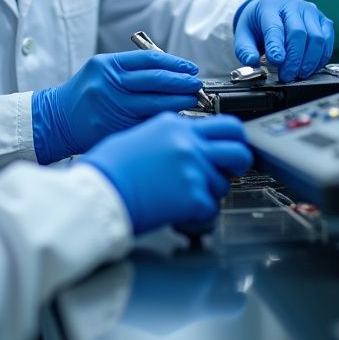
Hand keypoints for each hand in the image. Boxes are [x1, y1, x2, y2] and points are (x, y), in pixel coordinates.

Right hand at [31, 51, 201, 163]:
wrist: (55, 120)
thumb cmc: (85, 93)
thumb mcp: (103, 70)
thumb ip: (133, 69)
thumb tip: (173, 72)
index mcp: (107, 65)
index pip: (150, 60)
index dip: (175, 64)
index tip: (190, 68)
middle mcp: (109, 85)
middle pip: (156, 81)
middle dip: (182, 83)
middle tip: (197, 85)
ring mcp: (112, 108)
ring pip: (154, 104)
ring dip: (178, 102)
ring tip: (192, 101)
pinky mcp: (115, 129)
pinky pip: (146, 123)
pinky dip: (164, 120)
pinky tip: (176, 118)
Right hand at [81, 113, 252, 234]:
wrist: (99, 191)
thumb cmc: (110, 168)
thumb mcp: (143, 135)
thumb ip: (173, 138)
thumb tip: (191, 146)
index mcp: (176, 125)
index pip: (226, 124)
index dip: (233, 139)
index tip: (231, 148)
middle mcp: (188, 143)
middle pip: (239, 149)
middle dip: (239, 162)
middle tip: (229, 171)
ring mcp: (193, 168)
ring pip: (224, 183)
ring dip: (210, 192)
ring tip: (185, 196)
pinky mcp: (193, 196)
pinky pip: (211, 208)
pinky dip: (199, 215)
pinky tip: (180, 211)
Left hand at [234, 0, 333, 82]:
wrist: (273, 8)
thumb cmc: (260, 22)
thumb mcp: (244, 33)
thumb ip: (245, 49)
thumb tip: (252, 62)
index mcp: (270, 7)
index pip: (275, 27)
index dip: (276, 46)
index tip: (276, 61)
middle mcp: (293, 6)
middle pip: (298, 33)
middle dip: (294, 59)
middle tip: (287, 75)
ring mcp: (311, 12)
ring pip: (316, 38)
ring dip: (309, 61)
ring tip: (299, 74)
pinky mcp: (323, 21)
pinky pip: (327, 41)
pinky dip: (320, 57)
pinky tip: (310, 67)